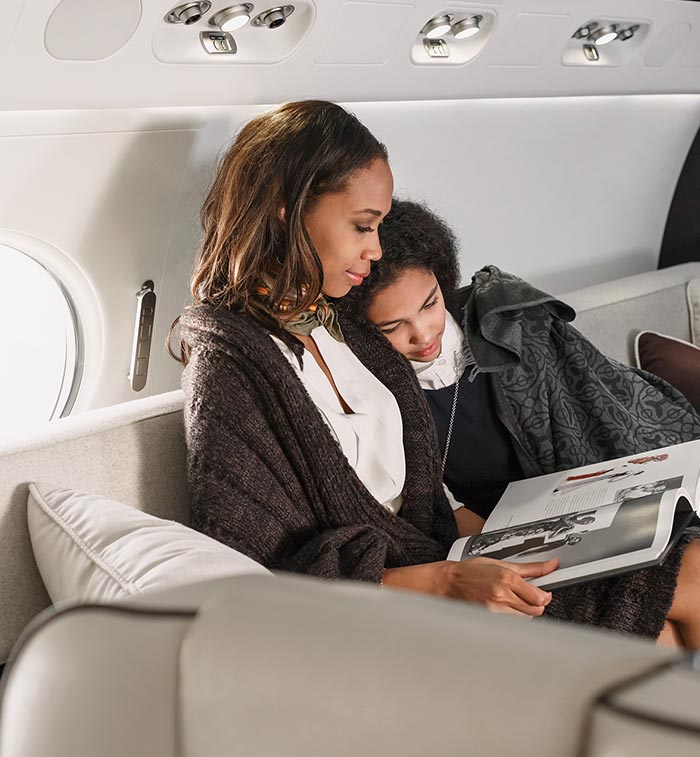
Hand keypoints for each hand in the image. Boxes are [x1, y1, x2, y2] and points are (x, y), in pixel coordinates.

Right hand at [443, 557, 557, 615]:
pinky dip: (512, 616)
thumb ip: (530, 568)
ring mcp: (495, 609)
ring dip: (524, 610)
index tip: (544, 592)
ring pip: (525, 618)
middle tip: (530, 595)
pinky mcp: (490, 618)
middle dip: (536, 603)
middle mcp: (502, 595)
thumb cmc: (472, 571)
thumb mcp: (502, 563)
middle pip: (535, 610)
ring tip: (514, 599)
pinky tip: (504, 606)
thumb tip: (550, 566)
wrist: (450, 581)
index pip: (539, 596)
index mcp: (507, 578)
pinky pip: (511, 621)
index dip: (545, 596)